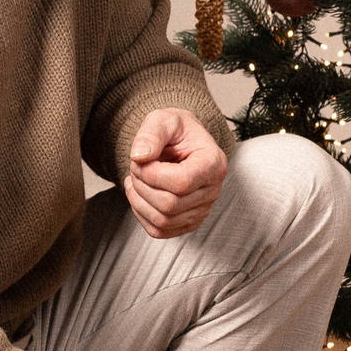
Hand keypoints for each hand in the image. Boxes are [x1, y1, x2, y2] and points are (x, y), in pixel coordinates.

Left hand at [127, 109, 226, 239]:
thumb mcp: (163, 120)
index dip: (152, 175)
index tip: (141, 160)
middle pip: (170, 205)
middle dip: (142, 186)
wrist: (181, 143)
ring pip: (163, 221)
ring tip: (137, 179)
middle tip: (136, 168)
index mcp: (214, 163)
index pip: (182, 182)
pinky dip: (142, 215)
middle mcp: (213, 190)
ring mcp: (203, 209)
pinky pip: (160, 231)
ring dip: (139, 201)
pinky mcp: (189, 222)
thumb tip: (139, 156)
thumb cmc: (176, 131)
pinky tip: (140, 195)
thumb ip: (151, 133)